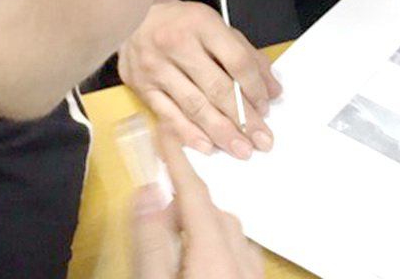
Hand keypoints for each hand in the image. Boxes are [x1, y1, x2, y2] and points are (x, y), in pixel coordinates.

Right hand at [119, 0, 280, 158]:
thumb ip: (247, 56)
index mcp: (203, 25)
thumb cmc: (184, 24)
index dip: (254, 88)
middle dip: (243, 118)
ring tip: (241, 149)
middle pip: (217, 88)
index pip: (237, 61)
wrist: (134, 17)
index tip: (266, 107)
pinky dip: (189, 134)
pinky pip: (168, 115)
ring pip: (194, 106)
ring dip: (221, 132)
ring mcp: (156, 68)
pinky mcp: (141, 87)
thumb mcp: (218, 27)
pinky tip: (208, 146)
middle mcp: (178, 46)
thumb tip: (272, 90)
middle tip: (262, 139)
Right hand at [131, 131, 264, 278]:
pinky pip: (236, 248)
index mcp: (214, 251)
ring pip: (224, 229)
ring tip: (167, 238)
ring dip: (197, 223)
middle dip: (181, 200)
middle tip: (151, 204)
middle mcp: (240, 256)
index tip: (165, 133)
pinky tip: (196, 257)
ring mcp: (251, 271)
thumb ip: (151, 240)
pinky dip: (214, 241)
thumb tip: (147, 194)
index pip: (194, 191)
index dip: (176, 159)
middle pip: (210, 210)